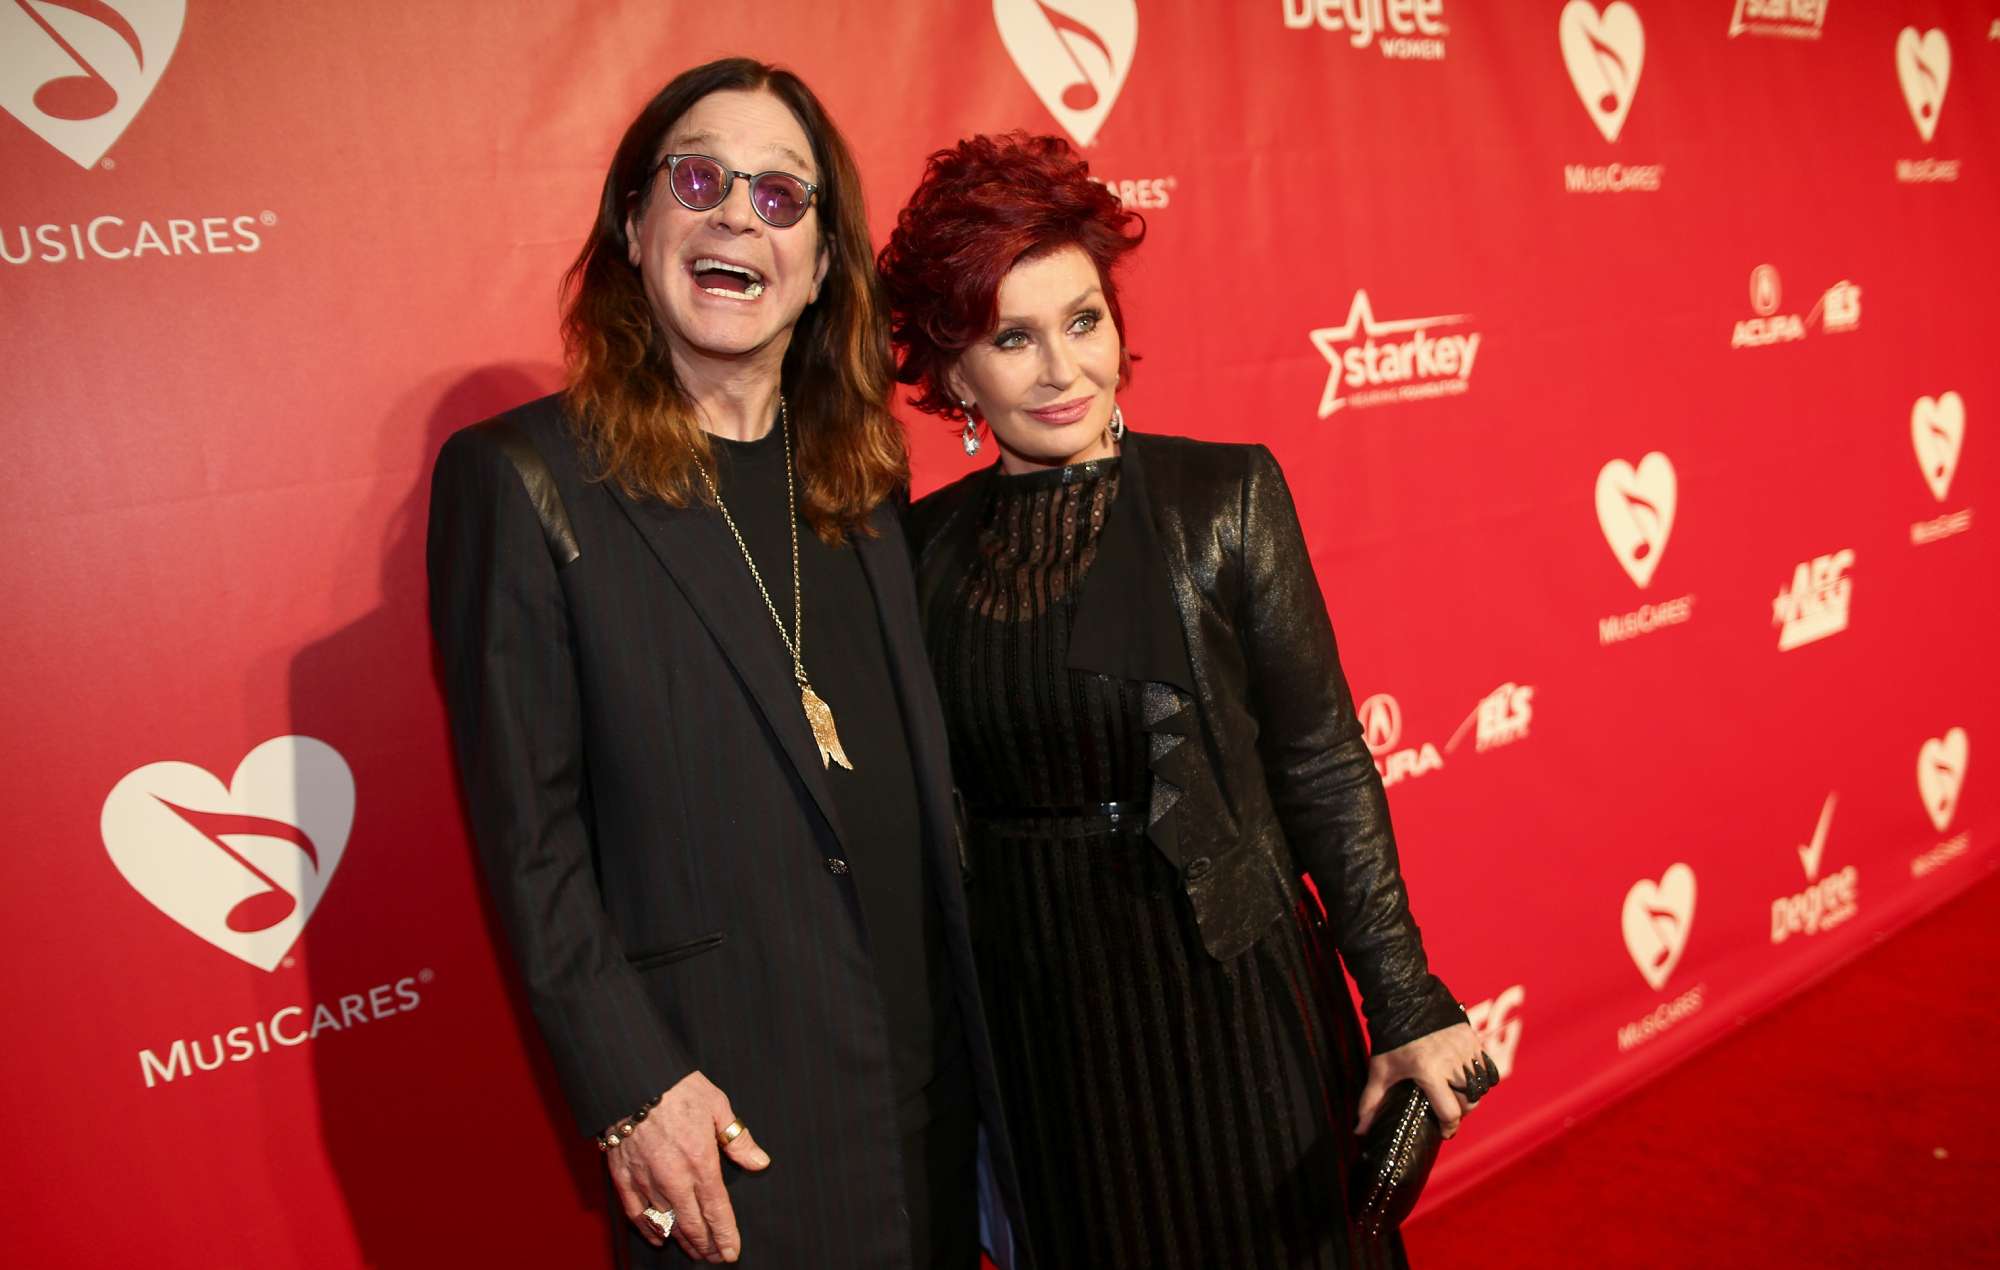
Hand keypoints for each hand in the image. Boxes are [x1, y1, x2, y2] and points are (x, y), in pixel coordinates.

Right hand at [605, 1070, 770, 1262]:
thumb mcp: (718, 1106)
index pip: (717, 1211)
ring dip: (683, 1241)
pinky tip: (660, 1238)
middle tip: (717, 1258)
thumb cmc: (678, 1089)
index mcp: (700, 1162)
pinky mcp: (624, 1178)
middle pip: (693, 1225)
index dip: (726, 1236)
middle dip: (708, 1246)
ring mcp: (646, 1181)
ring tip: (696, 1252)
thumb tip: (759, 1162)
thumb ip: (738, 1140)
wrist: (633, 1080)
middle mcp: (674, 1178)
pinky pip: (637, 1214)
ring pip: (668, 1224)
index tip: (732, 1252)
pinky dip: (649, 1230)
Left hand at [1354, 1022, 1490, 1139]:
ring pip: (1481, 1086)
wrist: (1404, 999)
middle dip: (1461, 1112)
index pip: (1451, 1112)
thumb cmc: (1390, 1037)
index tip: (1443, 1131)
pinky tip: (1465, 1079)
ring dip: (1472, 1095)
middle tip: (1448, 1113)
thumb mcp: (1380, 1071)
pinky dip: (1479, 1077)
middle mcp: (1452, 1062)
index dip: (1448, 1127)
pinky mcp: (1472, 1038)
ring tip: (1457, 1097)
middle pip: (1470, 1102)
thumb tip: (1359, 1131)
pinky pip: (1485, 1067)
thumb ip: (1370, 1102)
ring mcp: (1465, 1049)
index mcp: (1429, 1072)